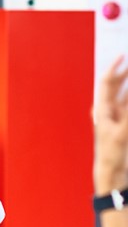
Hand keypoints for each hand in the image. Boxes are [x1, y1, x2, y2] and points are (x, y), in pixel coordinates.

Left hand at [94, 55, 127, 193]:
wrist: (112, 171)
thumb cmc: (111, 153)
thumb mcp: (121, 133)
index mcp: (102, 109)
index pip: (106, 84)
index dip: (113, 69)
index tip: (122, 55)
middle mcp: (108, 110)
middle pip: (116, 87)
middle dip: (126, 74)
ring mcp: (118, 117)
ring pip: (126, 96)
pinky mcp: (125, 124)